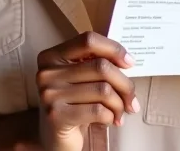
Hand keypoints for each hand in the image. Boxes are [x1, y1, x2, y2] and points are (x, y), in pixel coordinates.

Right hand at [36, 32, 139, 150]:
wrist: (53, 139)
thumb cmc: (73, 104)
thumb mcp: (78, 78)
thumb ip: (94, 64)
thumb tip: (126, 61)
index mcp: (52, 55)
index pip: (88, 40)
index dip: (113, 48)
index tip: (129, 62)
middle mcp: (47, 72)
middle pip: (101, 66)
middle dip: (124, 84)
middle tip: (132, 99)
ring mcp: (50, 93)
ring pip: (103, 90)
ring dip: (119, 104)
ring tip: (120, 112)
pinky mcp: (57, 115)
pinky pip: (98, 110)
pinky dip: (111, 116)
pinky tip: (110, 120)